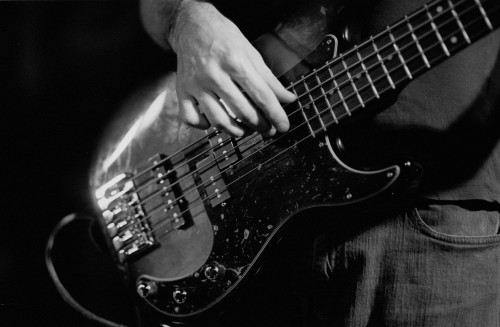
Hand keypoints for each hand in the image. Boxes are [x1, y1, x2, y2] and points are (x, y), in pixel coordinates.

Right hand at [169, 1, 296, 136]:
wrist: (191, 25)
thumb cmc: (223, 37)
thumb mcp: (250, 52)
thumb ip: (269, 79)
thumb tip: (288, 99)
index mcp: (235, 61)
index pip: (261, 96)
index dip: (275, 115)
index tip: (283, 126)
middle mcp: (214, 74)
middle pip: (242, 111)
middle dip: (260, 125)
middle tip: (268, 129)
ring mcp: (196, 84)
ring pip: (218, 120)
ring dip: (237, 131)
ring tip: (246, 130)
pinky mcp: (182, 90)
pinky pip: (190, 118)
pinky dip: (203, 126)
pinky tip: (214, 122)